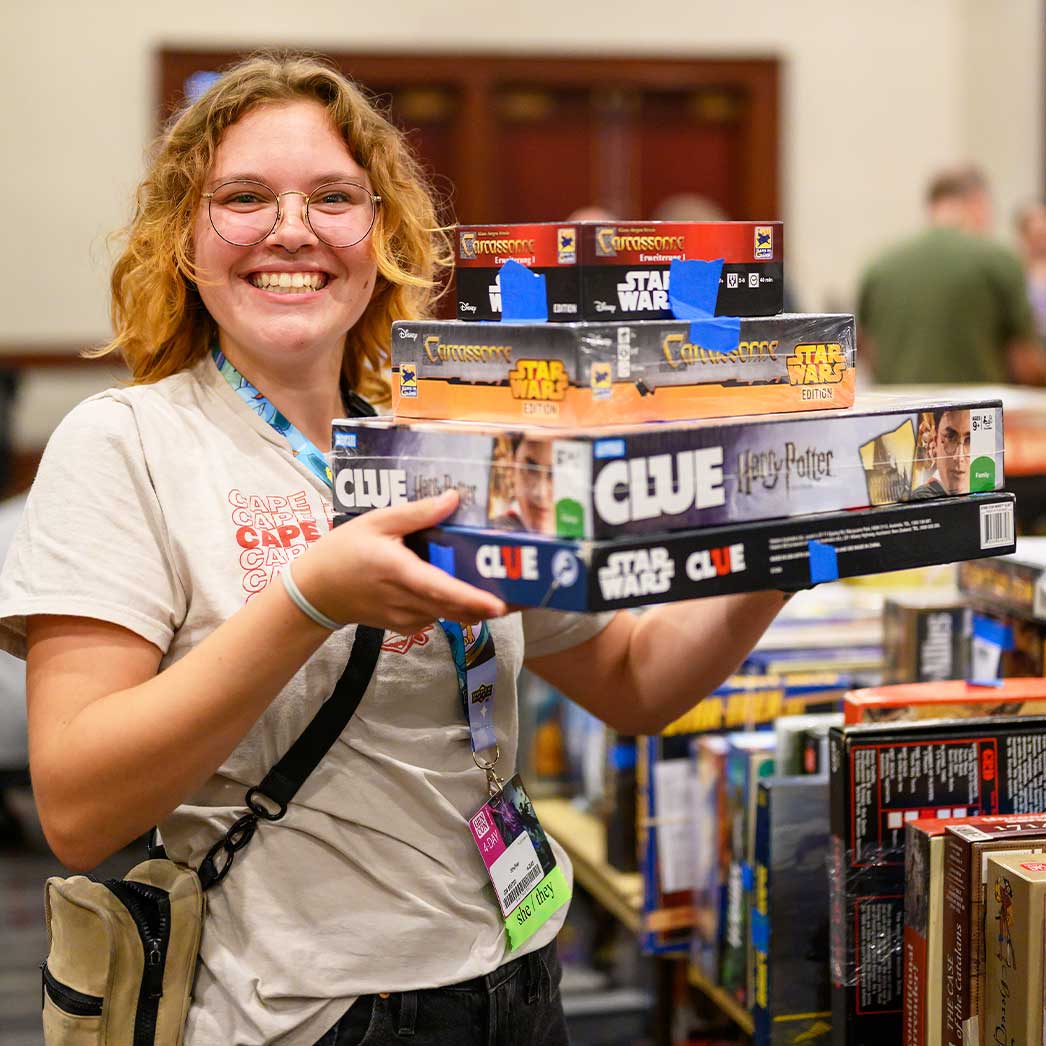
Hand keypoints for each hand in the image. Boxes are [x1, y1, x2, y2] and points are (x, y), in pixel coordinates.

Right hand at [292, 490, 507, 632]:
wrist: (316, 592)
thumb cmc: (344, 551)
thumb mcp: (377, 521)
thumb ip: (417, 513)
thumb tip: (453, 499)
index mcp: (400, 573)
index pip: (442, 590)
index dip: (472, 598)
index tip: (500, 604)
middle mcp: (406, 602)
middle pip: (458, 609)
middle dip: (491, 603)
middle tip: (525, 590)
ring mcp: (407, 619)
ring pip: (452, 615)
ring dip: (475, 604)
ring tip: (501, 584)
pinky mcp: (406, 626)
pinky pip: (438, 616)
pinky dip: (453, 605)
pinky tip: (460, 586)